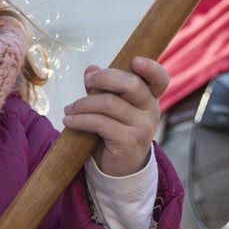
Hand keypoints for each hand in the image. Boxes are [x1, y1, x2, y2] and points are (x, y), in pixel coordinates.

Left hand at [62, 56, 168, 175]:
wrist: (120, 168)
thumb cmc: (115, 131)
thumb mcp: (110, 107)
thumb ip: (104, 87)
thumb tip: (91, 68)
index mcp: (150, 97)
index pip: (159, 79)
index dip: (151, 67)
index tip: (135, 61)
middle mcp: (151, 110)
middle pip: (132, 84)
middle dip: (104, 77)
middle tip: (87, 81)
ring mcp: (143, 127)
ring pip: (109, 103)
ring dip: (83, 104)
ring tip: (69, 109)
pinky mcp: (129, 141)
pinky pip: (101, 123)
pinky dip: (80, 120)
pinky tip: (69, 121)